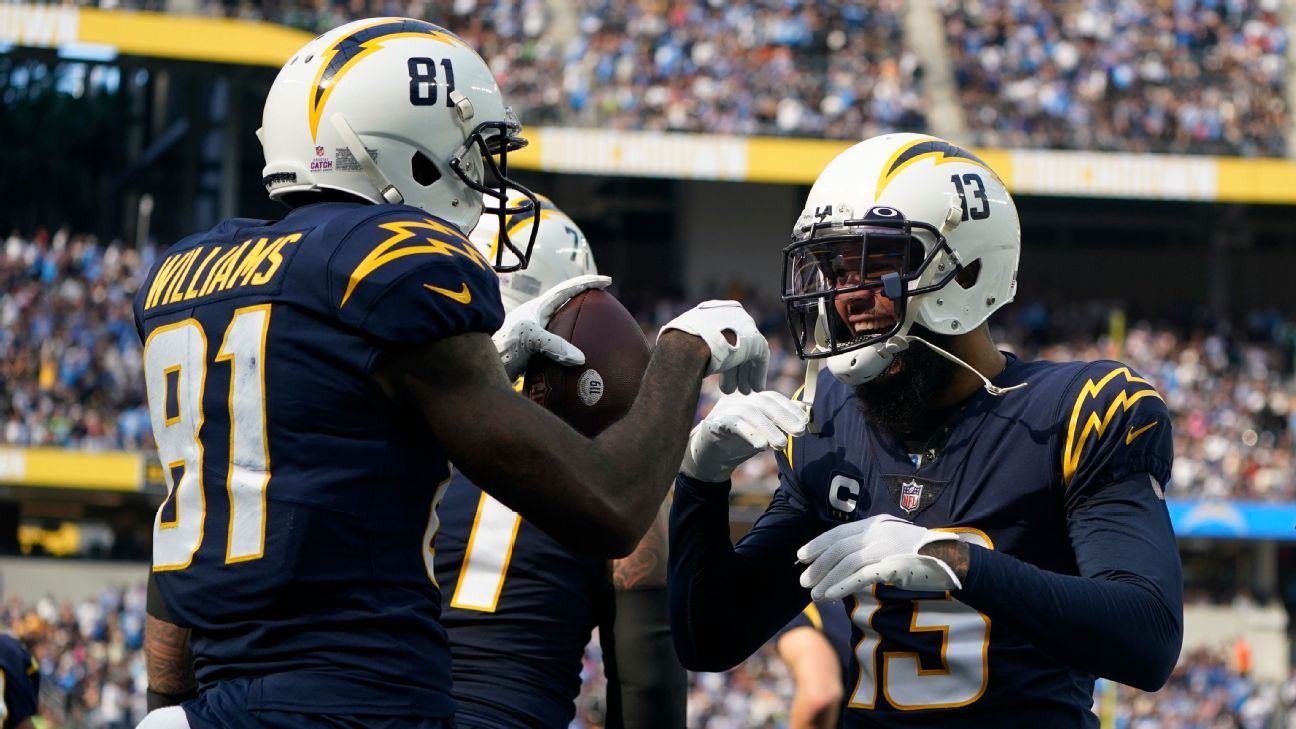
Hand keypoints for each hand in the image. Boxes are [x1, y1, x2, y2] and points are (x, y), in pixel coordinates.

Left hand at [493, 274, 610, 378]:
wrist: (477, 365)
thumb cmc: (501, 346)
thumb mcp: (528, 338)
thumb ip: (554, 345)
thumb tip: (581, 358)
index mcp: (540, 307)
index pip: (568, 289)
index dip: (589, 283)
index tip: (607, 281)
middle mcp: (538, 318)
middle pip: (568, 304)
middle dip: (587, 301)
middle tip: (607, 304)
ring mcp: (535, 334)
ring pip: (564, 326)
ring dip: (580, 326)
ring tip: (598, 333)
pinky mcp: (533, 352)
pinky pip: (559, 348)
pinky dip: (573, 352)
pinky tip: (581, 367)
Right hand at [659, 300, 768, 393]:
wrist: (687, 345)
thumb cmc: (676, 347)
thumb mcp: (678, 343)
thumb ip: (685, 347)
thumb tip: (674, 362)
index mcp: (710, 311)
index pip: (719, 334)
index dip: (719, 357)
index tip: (717, 372)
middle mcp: (729, 314)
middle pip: (735, 344)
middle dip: (734, 368)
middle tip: (731, 386)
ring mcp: (743, 325)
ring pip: (748, 353)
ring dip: (744, 374)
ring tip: (742, 392)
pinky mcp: (755, 340)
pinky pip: (759, 358)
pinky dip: (757, 374)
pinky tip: (755, 388)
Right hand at [681, 392, 809, 482]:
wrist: (708, 457)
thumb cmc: (737, 442)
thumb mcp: (762, 431)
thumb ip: (780, 420)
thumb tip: (805, 409)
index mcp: (750, 400)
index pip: (773, 397)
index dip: (791, 407)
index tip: (805, 422)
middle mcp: (738, 401)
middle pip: (764, 402)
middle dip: (784, 416)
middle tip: (800, 431)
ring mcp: (725, 411)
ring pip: (750, 413)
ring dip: (769, 428)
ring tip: (782, 444)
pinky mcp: (714, 424)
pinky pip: (733, 425)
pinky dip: (749, 433)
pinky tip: (761, 446)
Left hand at [797, 515, 961, 599]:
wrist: (953, 559)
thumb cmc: (923, 553)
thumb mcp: (893, 540)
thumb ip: (872, 544)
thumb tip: (847, 559)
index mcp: (876, 524)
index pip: (839, 532)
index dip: (818, 544)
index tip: (802, 555)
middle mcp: (877, 533)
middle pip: (838, 548)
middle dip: (817, 564)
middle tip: (803, 578)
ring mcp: (884, 549)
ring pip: (845, 563)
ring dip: (826, 579)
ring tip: (813, 593)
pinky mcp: (891, 566)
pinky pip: (860, 577)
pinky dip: (842, 586)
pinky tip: (830, 595)